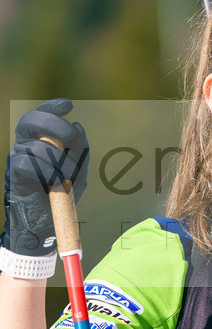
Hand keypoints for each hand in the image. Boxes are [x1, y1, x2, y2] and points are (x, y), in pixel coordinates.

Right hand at [3, 99, 89, 256]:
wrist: (45, 223)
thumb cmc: (60, 194)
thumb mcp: (78, 171)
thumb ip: (81, 150)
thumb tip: (77, 125)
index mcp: (40, 141)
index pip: (41, 115)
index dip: (52, 106)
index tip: (68, 105)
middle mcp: (25, 145)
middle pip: (31, 120)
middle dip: (54, 123)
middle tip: (70, 135)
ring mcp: (17, 158)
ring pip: (38, 146)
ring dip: (61, 163)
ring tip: (67, 179)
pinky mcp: (13, 174)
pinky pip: (28, 164)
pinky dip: (47, 173)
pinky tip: (53, 184)